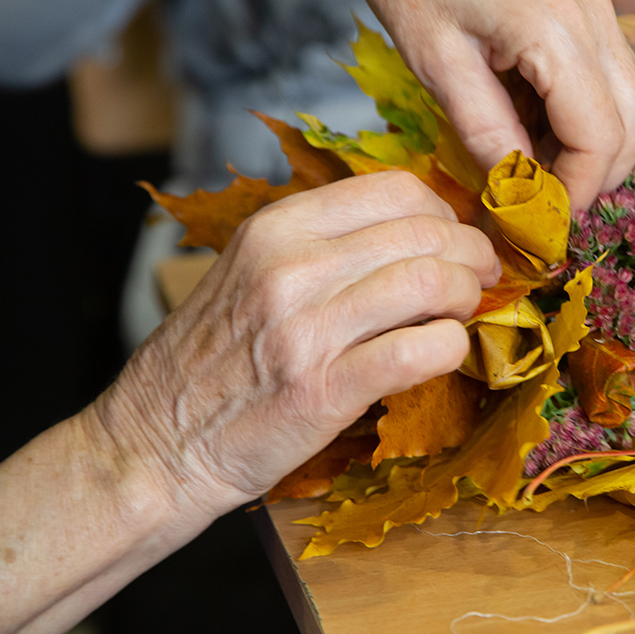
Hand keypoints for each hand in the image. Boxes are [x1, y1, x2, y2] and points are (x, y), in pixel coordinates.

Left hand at [79, 0, 634, 205]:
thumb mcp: (435, 62)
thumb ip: (486, 131)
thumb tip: (522, 197)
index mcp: (556, 27)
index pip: (600, 138)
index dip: (575, 194)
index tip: (538, 226)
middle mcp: (594, 12)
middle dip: (596, 179)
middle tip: (540, 209)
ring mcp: (596, 1)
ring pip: (630, 102)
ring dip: (591, 148)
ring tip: (528, 169)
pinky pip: (608, 74)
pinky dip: (582, 114)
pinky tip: (530, 124)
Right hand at [93, 172, 500, 516]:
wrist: (156, 444)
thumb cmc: (211, 361)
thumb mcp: (250, 273)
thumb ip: (323, 246)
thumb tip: (417, 233)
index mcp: (276, 229)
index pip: (395, 189)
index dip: (444, 212)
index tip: (455, 239)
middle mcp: (290, 267)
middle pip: (424, 232)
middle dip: (470, 254)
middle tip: (478, 279)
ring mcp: (306, 328)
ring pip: (430, 282)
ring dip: (466, 298)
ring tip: (461, 314)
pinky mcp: (324, 390)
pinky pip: (419, 351)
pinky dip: (451, 348)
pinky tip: (444, 353)